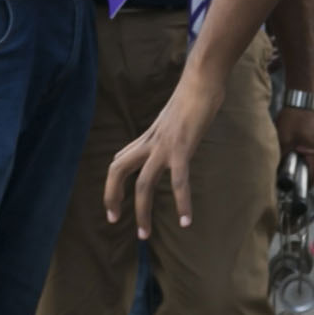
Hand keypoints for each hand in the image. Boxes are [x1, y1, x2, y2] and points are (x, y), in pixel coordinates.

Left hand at [104, 64, 228, 237]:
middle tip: (114, 220)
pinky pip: (179, 180)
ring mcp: (164, 145)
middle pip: (118, 169)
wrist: (202, 79)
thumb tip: (159, 145)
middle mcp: (150, 142)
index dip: (111, 185)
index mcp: (148, 137)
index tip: (113, 208)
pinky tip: (185, 221)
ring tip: (144, 236)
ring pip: (143, 183)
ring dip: (141, 212)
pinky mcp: (182, 147)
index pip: (118, 161)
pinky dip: (182, 202)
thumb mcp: (170, 119)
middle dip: (112, 196)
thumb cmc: (192, 97)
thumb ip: (162, 135)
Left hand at [273, 104, 313, 183]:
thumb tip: (274, 176)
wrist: (302, 101)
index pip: (309, 181)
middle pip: (311, 176)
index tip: (283, 185)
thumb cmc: (295, 117)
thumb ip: (280, 161)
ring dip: (300, 166)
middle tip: (283, 167)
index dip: (294, 183)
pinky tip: (295, 152)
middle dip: (297, 174)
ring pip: (312, 169)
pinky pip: (313, 161)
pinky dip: (303, 160)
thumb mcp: (283, 140)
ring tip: (289, 156)